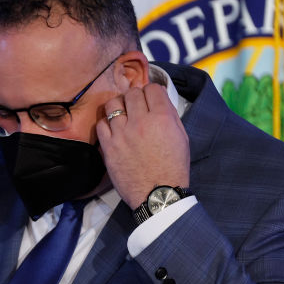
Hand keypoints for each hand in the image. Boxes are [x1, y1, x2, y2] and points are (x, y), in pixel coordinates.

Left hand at [95, 83, 189, 208]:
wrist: (158, 195)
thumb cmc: (173, 168)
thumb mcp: (182, 138)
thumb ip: (170, 116)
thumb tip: (159, 101)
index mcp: (162, 118)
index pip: (152, 88)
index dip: (152, 92)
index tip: (151, 99)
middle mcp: (141, 122)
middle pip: (132, 93)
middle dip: (135, 97)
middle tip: (137, 107)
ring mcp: (122, 133)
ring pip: (113, 104)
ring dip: (119, 106)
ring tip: (122, 114)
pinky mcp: (108, 146)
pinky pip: (101, 124)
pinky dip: (107, 123)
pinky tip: (113, 129)